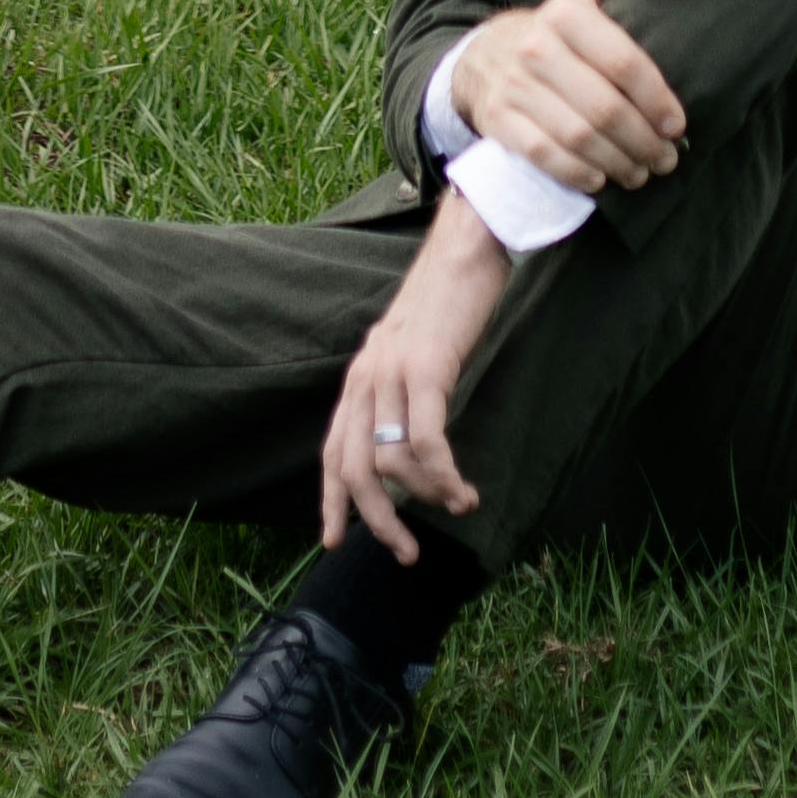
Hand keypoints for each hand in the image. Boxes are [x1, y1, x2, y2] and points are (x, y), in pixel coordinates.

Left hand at [320, 197, 512, 562]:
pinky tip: (464, 491)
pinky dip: (443, 475)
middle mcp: (365, 377)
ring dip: (426, 497)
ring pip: (392, 462)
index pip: (332, 450)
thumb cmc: (449, 299)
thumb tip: (409, 440)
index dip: (330, 500)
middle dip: (378, 521)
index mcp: (360, 376)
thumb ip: (402, 390)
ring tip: (459, 506)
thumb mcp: (414, 350)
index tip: (333, 541)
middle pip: (355, 468)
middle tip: (406, 553)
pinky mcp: (425, 367)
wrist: (466, 244)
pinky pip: (425, 440)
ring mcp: (392, 372)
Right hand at [447, 0, 684, 189]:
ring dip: (618, 163)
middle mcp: (536, 48)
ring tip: (642, 173)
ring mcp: (514, 86)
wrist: (482, 57)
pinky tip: (600, 179)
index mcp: (565, 13)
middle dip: (644, 141)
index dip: (656, 98)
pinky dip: (577, 173)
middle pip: (604, 107)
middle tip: (667, 158)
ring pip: (578, 137)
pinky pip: (544, 155)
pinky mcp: (499, 120)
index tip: (678, 124)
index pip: (623, 61)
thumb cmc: (553, 30)